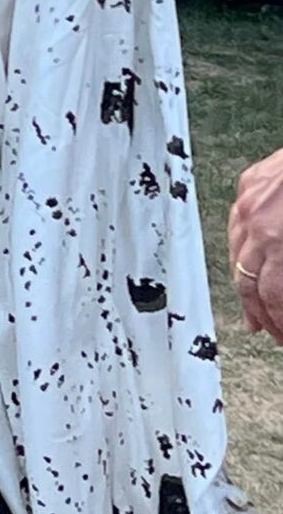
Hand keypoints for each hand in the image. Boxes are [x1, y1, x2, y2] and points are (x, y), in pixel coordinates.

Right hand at [229, 147, 282, 342]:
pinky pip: (236, 225)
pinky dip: (240, 249)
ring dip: (245, 286)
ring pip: (236, 255)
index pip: (274, 298)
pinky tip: (246, 261)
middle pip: (248, 282)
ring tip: (254, 309)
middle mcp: (258, 225)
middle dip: (262, 313)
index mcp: (279, 244)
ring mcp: (249, 202)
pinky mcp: (249, 182)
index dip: (281, 323)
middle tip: (273, 331)